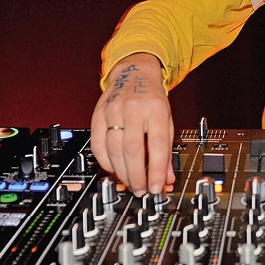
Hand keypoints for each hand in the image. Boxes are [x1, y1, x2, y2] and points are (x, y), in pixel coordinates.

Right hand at [90, 53, 175, 195]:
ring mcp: (113, 111)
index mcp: (156, 109)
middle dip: (136, 175)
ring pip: (114, 149)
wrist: (134, 73)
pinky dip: (105, 162)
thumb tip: (167, 179)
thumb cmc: (152, 99)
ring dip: (121, 172)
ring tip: (129, 183)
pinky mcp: (97, 114)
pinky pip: (97, 144)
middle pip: (133, 149)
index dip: (156, 169)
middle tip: (141, 190)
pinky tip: (114, 170)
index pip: (157, 144)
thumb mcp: (167, 120)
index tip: (157, 187)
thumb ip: (167, 150)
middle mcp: (134, 109)